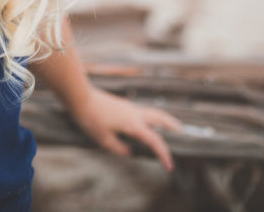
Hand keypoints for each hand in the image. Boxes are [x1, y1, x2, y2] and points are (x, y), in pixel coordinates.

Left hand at [68, 86, 182, 171]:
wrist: (81, 97)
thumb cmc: (91, 118)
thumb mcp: (103, 140)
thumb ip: (119, 148)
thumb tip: (129, 152)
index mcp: (133, 124)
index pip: (154, 140)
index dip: (163, 154)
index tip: (169, 166)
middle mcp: (135, 114)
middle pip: (160, 118)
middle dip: (172, 126)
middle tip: (182, 133)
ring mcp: (130, 107)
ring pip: (153, 112)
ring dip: (163, 119)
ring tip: (169, 126)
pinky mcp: (123, 105)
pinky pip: (143, 111)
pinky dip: (151, 117)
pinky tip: (147, 123)